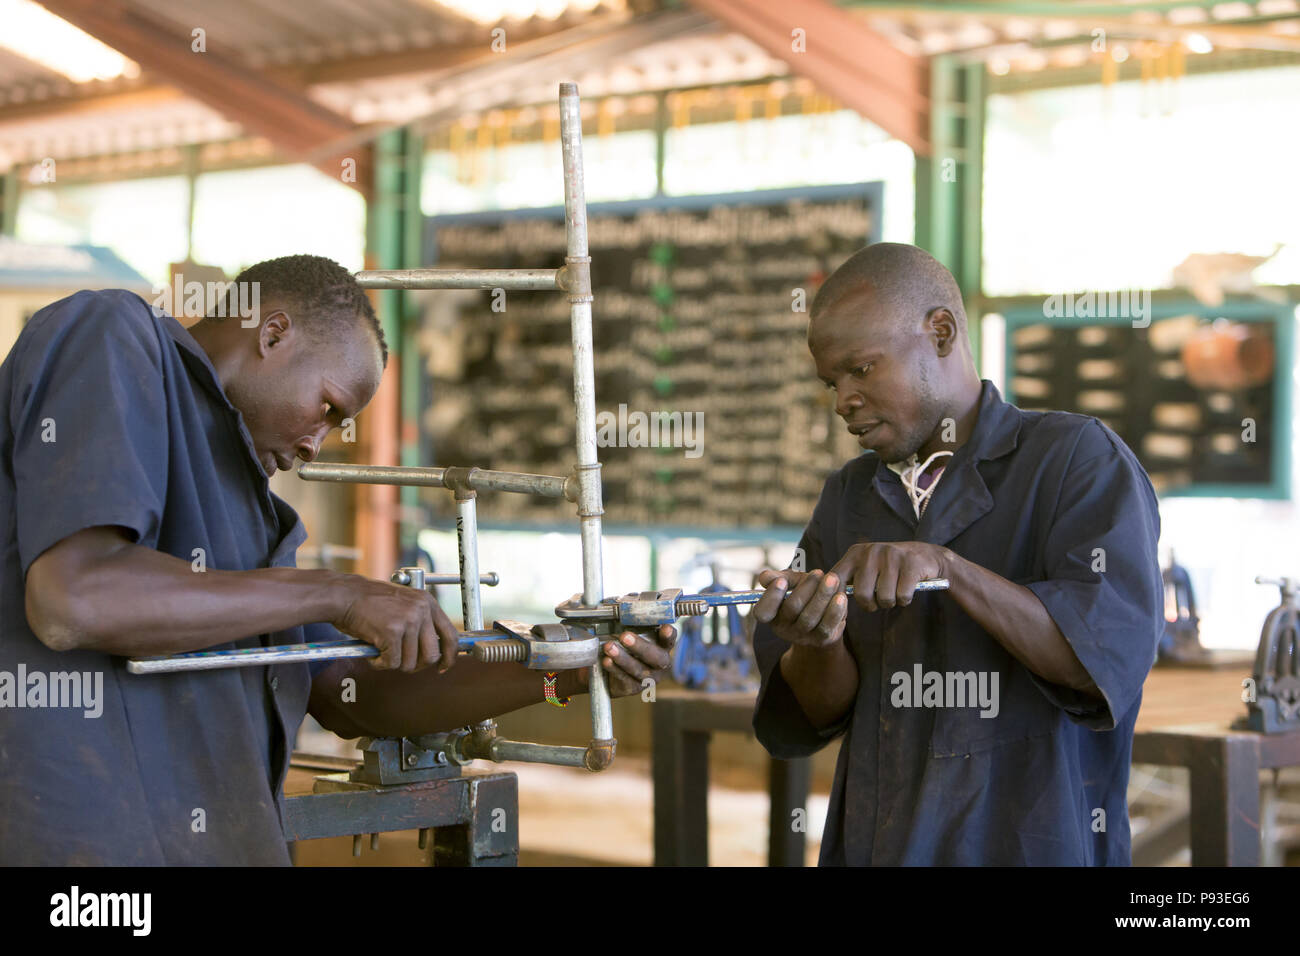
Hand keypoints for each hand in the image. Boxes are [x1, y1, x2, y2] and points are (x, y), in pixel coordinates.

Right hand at [331, 574, 459, 672]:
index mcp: (427, 603)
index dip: (450, 656)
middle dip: (416, 665)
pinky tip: (372, 653)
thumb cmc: (368, 602)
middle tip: (400, 662)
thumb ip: (419, 622)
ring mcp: (408, 620)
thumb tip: (432, 654)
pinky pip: (391, 663)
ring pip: (410, 662)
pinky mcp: (392, 632)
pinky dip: (380, 664)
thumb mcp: (403, 604)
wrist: (344, 595)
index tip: (443, 667)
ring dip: (393, 663)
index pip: (451, 635)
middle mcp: (422, 610)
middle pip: (432, 655)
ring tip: (380, 651)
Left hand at [582, 624, 676, 697]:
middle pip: (655, 657)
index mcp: (662, 647)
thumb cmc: (624, 646)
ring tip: (609, 647)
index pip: (669, 640)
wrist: (607, 669)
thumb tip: (621, 609)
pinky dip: (614, 669)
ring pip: (638, 669)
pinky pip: (624, 679)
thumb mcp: (630, 633)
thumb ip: (632, 624)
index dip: (669, 635)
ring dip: (622, 657)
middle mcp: (659, 664)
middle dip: (639, 646)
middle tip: (624, 636)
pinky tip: (606, 661)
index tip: (666, 628)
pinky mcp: (633, 688)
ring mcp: (648, 678)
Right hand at [753, 568, 846, 647]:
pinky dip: (834, 611)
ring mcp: (801, 636)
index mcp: (770, 615)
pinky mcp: (820, 640)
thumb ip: (778, 578)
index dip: (771, 597)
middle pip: (792, 609)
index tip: (781, 581)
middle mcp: (783, 629)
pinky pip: (826, 627)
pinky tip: (841, 597)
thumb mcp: (790, 582)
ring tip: (833, 579)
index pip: (762, 612)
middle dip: (806, 588)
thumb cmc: (803, 592)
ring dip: (822, 596)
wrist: (824, 611)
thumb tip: (764, 577)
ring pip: (810, 617)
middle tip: (818, 572)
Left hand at [829, 541, 949, 611]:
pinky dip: (905, 600)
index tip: (845, 609)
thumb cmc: (890, 568)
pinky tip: (907, 591)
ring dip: (890, 602)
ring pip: (884, 598)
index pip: (836, 579)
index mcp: (855, 553)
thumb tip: (828, 601)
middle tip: (879, 602)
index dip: (837, 599)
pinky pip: (902, 596)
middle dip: (871, 605)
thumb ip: (849, 578)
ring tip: (894, 593)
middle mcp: (871, 551)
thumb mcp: (866, 566)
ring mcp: (891, 556)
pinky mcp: (911, 564)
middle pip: (862, 594)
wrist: (926, 556)